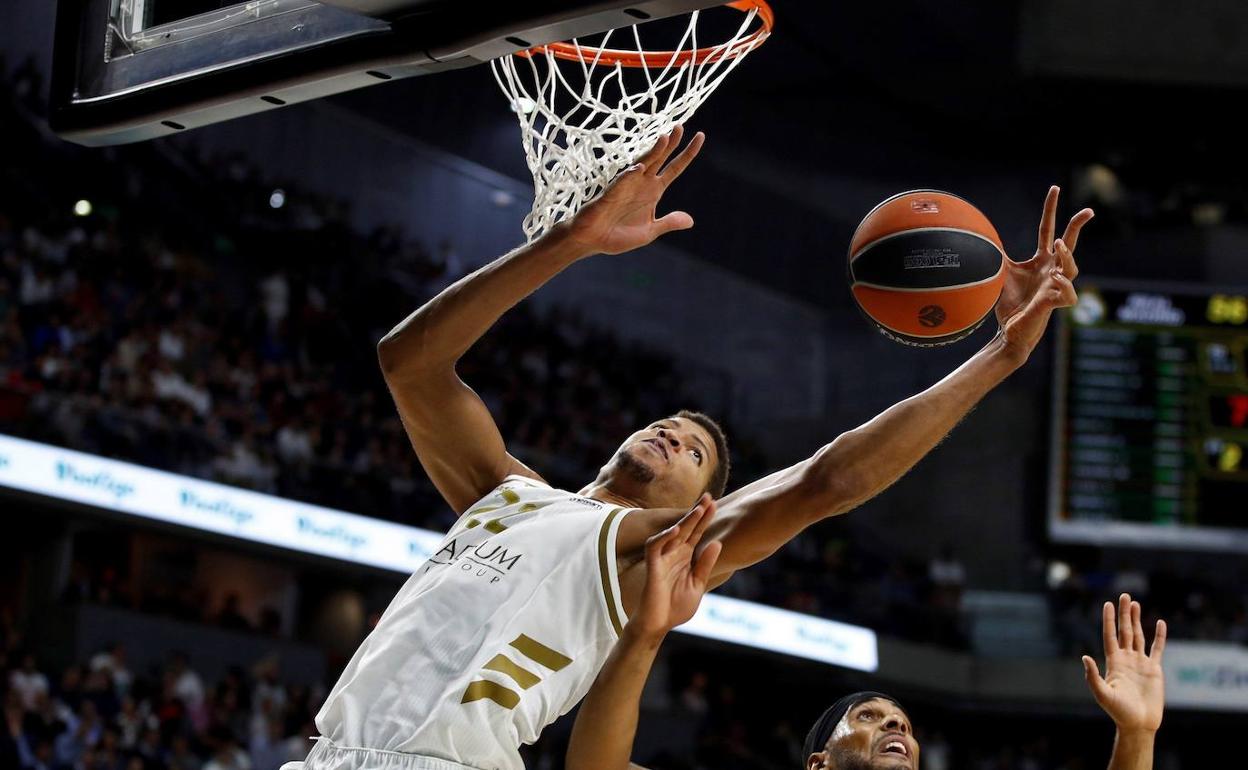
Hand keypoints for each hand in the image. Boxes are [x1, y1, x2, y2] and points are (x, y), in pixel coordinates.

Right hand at [562, 125, 704, 255]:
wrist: (592, 241)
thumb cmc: (618, 235)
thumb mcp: (649, 232)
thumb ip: (668, 223)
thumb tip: (691, 220)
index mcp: (653, 192)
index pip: (675, 169)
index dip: (688, 154)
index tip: (700, 136)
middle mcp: (642, 184)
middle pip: (660, 159)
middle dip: (670, 143)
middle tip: (680, 127)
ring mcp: (627, 186)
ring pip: (642, 164)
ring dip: (653, 152)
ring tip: (665, 138)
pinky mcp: (611, 194)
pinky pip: (622, 182)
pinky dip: (630, 175)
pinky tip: (639, 168)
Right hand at [630, 493, 721, 639]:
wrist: (658, 624)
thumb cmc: (675, 607)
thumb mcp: (697, 585)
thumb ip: (705, 565)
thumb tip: (717, 542)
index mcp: (686, 557)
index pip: (697, 534)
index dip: (705, 519)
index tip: (715, 504)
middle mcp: (674, 554)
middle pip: (687, 528)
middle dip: (697, 513)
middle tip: (709, 497)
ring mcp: (663, 558)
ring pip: (673, 534)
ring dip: (685, 521)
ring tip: (698, 510)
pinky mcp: (652, 566)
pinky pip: (655, 546)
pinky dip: (665, 537)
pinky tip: (677, 530)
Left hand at [995, 186, 1093, 360]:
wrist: (1009, 331)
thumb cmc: (1009, 303)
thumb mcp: (1001, 273)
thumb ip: (997, 255)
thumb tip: (981, 236)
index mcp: (1041, 261)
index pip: (1047, 229)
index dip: (1050, 209)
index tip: (1055, 188)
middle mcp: (1052, 270)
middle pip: (1068, 243)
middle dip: (1078, 226)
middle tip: (1088, 210)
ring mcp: (1056, 287)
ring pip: (1071, 267)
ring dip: (1067, 255)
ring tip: (1057, 245)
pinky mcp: (1055, 304)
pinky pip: (1068, 293)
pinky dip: (1064, 286)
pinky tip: (1055, 280)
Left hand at [1082, 593, 1166, 733]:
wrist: (1138, 724)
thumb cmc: (1119, 711)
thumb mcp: (1102, 693)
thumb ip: (1093, 676)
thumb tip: (1084, 657)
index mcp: (1113, 662)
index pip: (1110, 635)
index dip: (1108, 620)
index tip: (1107, 604)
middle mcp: (1126, 659)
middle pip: (1124, 631)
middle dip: (1124, 614)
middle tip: (1124, 595)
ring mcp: (1140, 663)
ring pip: (1138, 636)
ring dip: (1137, 620)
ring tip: (1135, 604)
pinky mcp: (1154, 670)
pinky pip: (1157, 649)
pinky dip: (1159, 636)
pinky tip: (1160, 623)